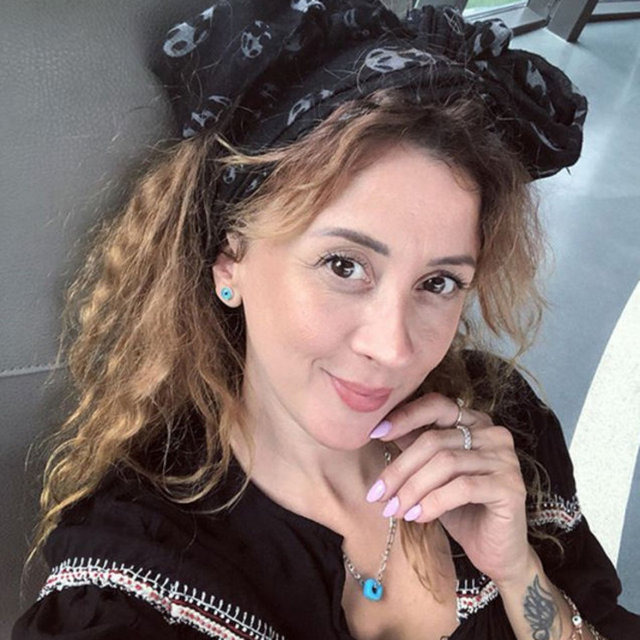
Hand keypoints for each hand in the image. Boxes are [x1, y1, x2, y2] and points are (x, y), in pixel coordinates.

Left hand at [367, 392, 531, 584]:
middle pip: (434, 440)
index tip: (374, 434)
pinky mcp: (511, 486)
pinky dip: (434, 502)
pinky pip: (463, 487)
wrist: (495, 551)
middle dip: (400, 469)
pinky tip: (417, 516)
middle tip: (377, 494)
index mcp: (474, 421)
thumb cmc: (460, 509)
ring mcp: (505, 458)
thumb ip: (414, 447)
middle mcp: (493, 433)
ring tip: (394, 510)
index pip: (436, 405)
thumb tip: (377, 428)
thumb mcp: (431, 474)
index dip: (404, 416)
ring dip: (412, 489)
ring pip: (445, 463)